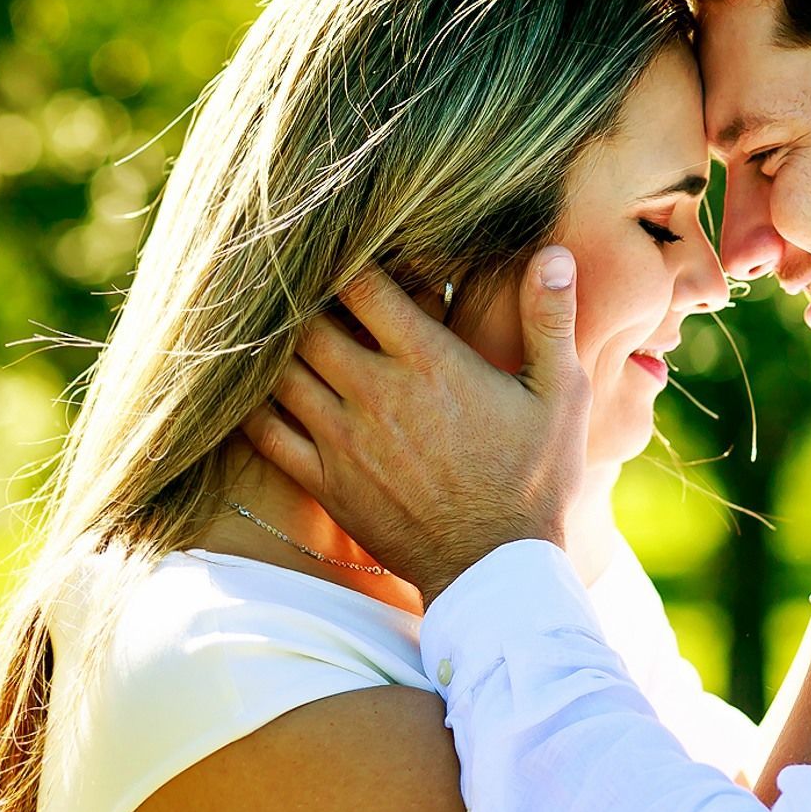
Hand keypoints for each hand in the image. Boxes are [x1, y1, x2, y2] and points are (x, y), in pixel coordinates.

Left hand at [240, 248, 589, 602]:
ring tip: (274, 325)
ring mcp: (343, 441)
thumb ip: (551, 321)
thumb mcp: (560, 395)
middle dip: (301, 297)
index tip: (343, 241)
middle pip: (306, 323)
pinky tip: (251, 388)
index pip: (362, 286)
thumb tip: (553, 253)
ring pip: (277, 372)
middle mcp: (376, 395)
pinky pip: (265, 433)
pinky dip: (250, 404)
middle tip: (299, 279)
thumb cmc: (536, 478)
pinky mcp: (326, 483)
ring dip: (272, 346)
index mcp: (429, 363)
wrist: (496, 570)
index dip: (345, 256)